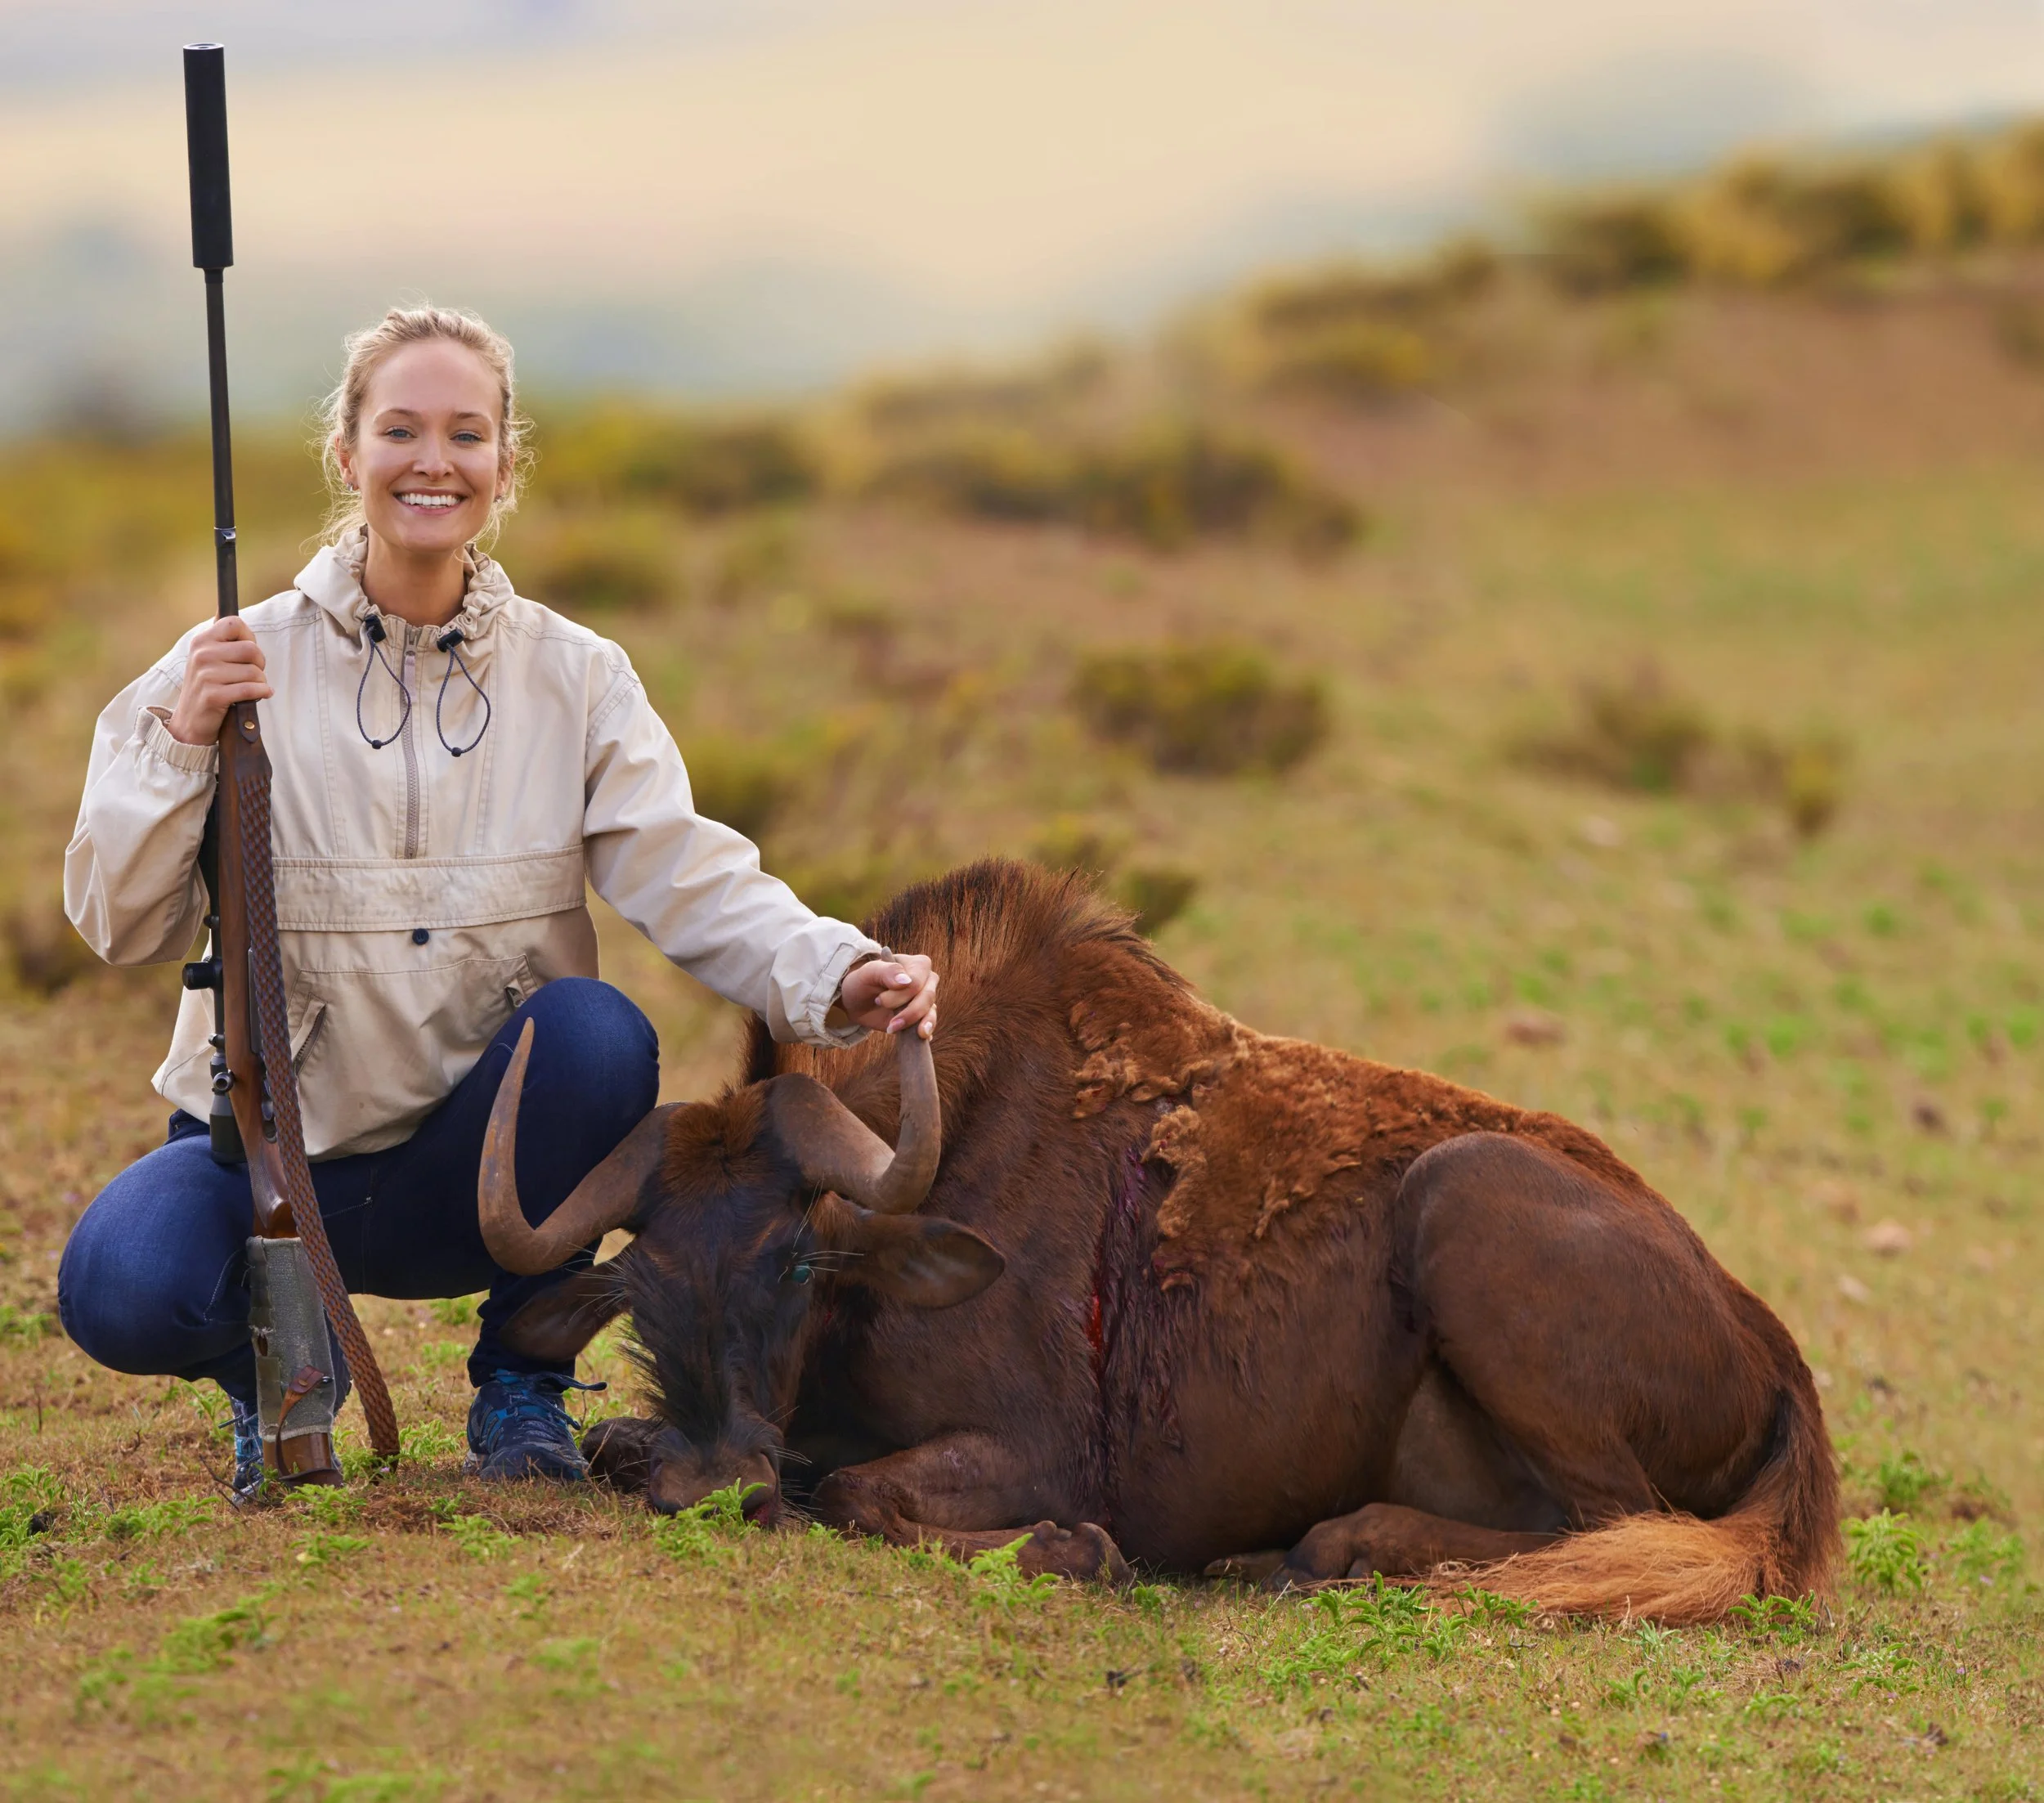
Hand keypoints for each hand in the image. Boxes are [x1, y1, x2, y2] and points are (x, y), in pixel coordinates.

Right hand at [167, 616, 270, 745]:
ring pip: (254, 671)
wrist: (190, 722)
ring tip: (253, 688)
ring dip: (261, 682)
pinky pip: (251, 689)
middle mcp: (201, 654)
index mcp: (201, 641)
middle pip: (251, 649)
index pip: (235, 623)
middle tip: (254, 674)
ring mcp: (205, 675)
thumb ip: (220, 638)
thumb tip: (222, 607)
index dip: (249, 637)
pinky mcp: (213, 695)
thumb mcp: (208, 658)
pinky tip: (262, 695)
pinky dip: (262, 693)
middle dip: (260, 663)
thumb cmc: (208, 687)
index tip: (247, 653)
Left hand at [838, 953, 937, 1038]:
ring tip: (897, 1030)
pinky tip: (917, 1038)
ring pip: (931, 1013)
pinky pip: (929, 1025)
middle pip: (927, 998)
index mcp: (918, 965)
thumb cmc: (864, 981)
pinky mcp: (923, 1017)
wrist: (858, 1002)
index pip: (916, 982)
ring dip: (915, 1024)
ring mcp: (926, 1000)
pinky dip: (923, 1032)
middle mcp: (927, 981)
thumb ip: (887, 972)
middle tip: (888, 1020)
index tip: (879, 1000)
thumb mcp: (869, 972)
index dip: (899, 995)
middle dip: (907, 1012)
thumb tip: (906, 981)